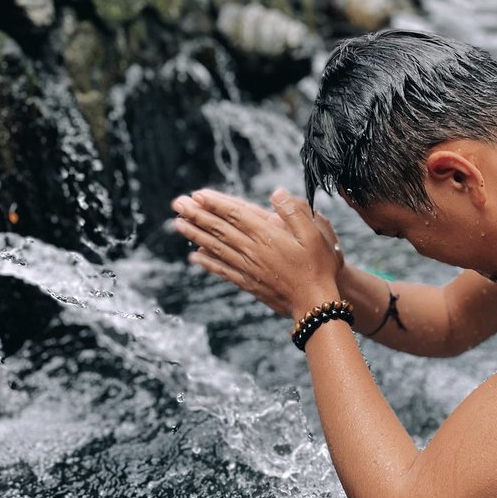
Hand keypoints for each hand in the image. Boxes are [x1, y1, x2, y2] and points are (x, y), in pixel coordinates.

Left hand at [171, 187, 340, 317]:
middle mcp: (252, 251)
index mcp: (267, 236)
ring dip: (196, 234)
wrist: (315, 304)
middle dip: (197, 214)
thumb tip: (276, 193)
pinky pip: (222, 270)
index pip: (235, 214)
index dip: (214, 203)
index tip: (196, 194)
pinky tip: (194, 256)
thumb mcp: (315, 234)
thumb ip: (294, 212)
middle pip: (219, 229)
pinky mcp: (248, 283)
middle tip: (177, 203)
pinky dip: (207, 262)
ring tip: (178, 224)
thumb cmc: (318, 267)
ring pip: (216, 248)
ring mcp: (248, 268)